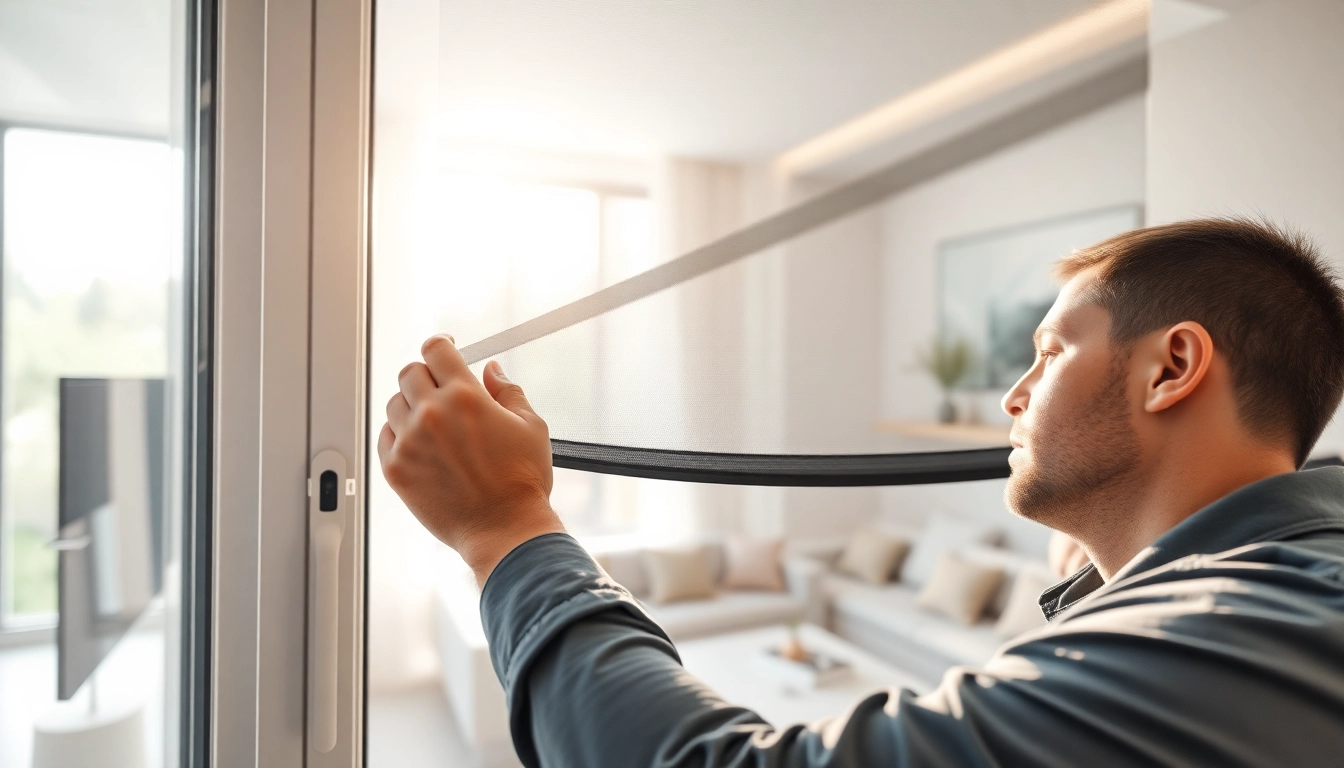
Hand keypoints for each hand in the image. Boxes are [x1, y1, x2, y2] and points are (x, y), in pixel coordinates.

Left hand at [378, 334, 564, 584]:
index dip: (441, 344)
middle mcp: (432, 414)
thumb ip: (508, 390)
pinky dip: (399, 434)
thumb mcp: (530, 426)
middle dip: (427, 375)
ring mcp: (409, 442)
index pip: (435, 349)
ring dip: (412, 405)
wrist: (505, 530)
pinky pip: (385, 436)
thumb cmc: (523, 481)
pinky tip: (420, 444)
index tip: (445, 348)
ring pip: (394, 403)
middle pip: (410, 372)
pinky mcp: (396, 470)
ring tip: (433, 422)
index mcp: (465, 396)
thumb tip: (492, 369)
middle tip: (442, 389)